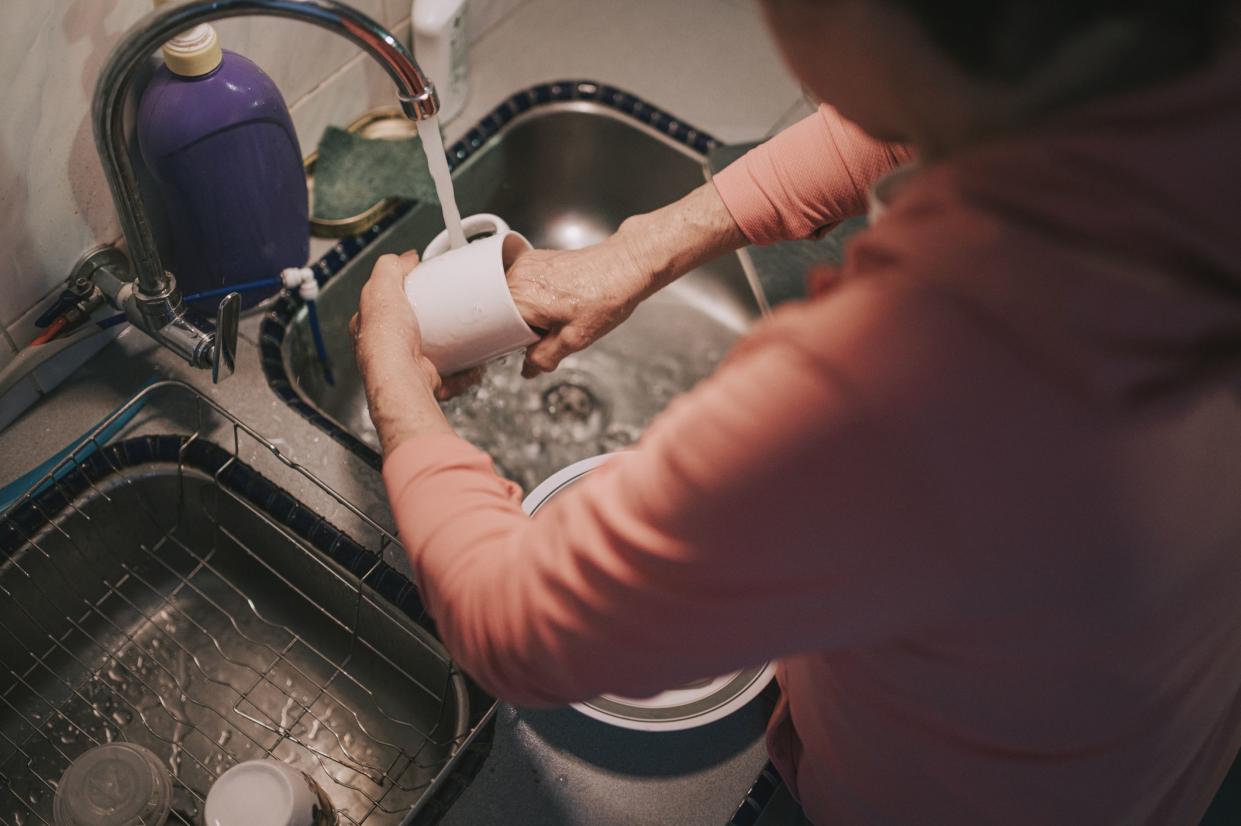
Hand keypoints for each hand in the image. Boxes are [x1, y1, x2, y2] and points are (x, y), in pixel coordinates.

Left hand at [349, 251, 474, 456]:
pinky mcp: (429, 378)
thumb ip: (389, 267)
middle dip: (435, 318)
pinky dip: (465, 367)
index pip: (386, 301)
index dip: (403, 289)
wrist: (402, 379)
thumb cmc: (386, 342)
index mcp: (370, 326)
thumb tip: (403, 258)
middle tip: (450, 309)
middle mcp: (387, 348)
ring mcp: (409, 364)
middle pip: (415, 325)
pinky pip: (453, 371)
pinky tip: (472, 360)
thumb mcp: (381, 289)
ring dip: (454, 344)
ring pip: (437, 349)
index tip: (423, 282)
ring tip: (466, 333)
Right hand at [506, 238, 652, 377]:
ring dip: (533, 313)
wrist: (626, 265)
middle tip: (555, 331)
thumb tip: (528, 369)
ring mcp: (526, 264)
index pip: (500, 331)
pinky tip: (562, 300)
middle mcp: (518, 275)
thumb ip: (544, 358)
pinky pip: (526, 287)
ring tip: (562, 313)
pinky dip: (538, 299)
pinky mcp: (536, 259)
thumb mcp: (574, 339)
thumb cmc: (606, 296)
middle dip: (527, 328)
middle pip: (505, 315)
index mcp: (521, 297)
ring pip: (516, 301)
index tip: (536, 347)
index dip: (516, 344)